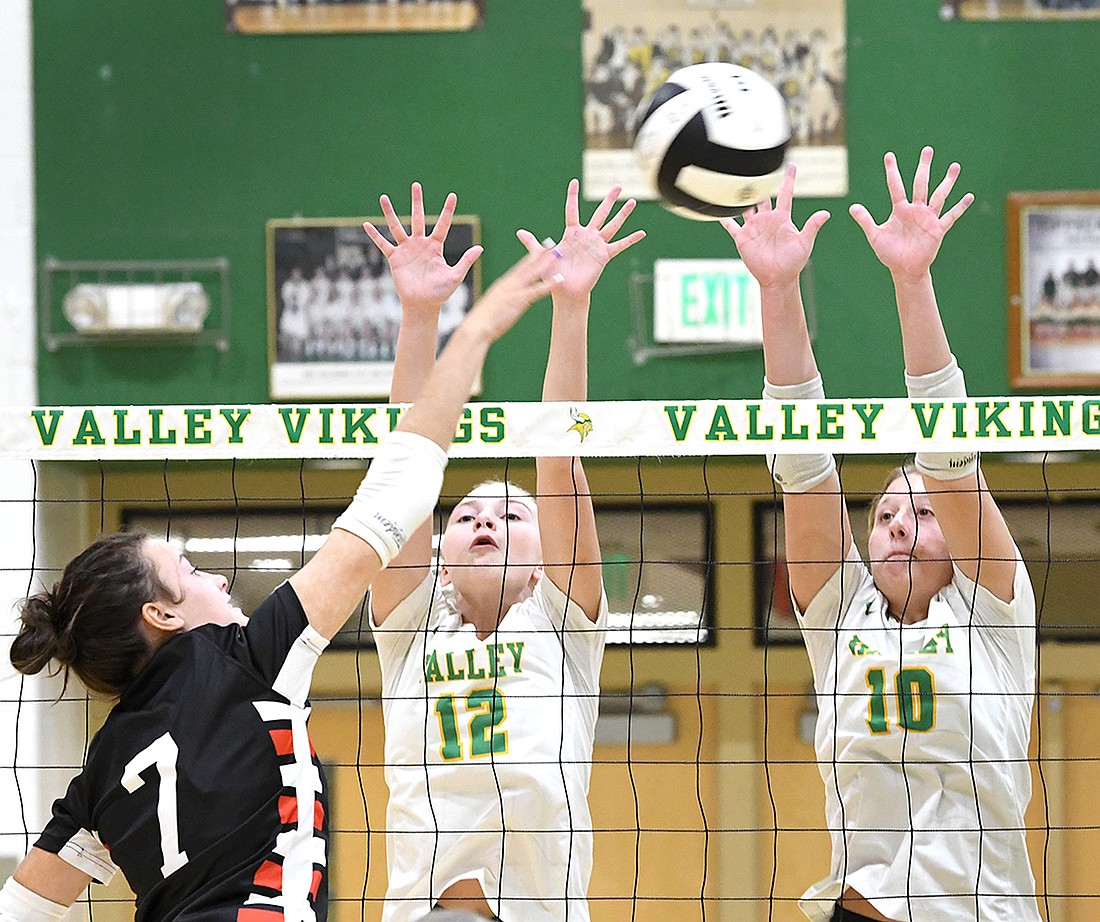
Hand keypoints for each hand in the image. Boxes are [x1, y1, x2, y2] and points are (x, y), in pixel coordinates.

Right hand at [363, 182, 482, 312]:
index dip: (448, 210)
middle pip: (418, 218)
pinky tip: (366, 224)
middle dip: (417, 202)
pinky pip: (383, 244)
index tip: (452, 195)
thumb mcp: (455, 275)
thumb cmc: (440, 292)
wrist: (423, 305)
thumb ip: (466, 261)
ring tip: (383, 197)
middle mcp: (420, 244)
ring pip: (397, 227)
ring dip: (390, 212)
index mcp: (435, 246)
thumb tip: (480, 248)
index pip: (443, 224)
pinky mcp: (395, 258)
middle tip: (416, 185)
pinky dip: (375, 235)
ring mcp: (407, 249)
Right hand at [462, 245, 562, 343]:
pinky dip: (549, 284)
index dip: (530, 257)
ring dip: (547, 263)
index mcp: (503, 284)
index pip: (519, 267)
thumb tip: (506, 302)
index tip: (538, 249)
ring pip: (534, 273)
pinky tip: (560, 279)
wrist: (476, 328)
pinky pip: (537, 290)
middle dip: (540, 253)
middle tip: (551, 243)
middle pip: (527, 265)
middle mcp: (509, 283)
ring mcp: (514, 290)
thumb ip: (502, 301)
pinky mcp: (519, 300)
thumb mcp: (493, 306)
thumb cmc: (483, 321)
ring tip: (559, 254)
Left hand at [516, 179, 644, 303]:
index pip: (572, 210)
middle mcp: (586, 236)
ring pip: (612, 225)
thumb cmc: (553, 274)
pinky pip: (619, 245)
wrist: (564, 291)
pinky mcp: (603, 256)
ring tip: (632, 202)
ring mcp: (596, 245)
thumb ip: (533, 243)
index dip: (572, 196)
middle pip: (600, 213)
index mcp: (571, 233)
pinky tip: (642, 233)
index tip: (574, 182)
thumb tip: (519, 232)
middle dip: (609, 200)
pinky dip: (630, 240)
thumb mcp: (541, 256)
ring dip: (622, 214)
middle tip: (618, 186)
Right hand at [720, 164, 828, 288]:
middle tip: (757, 168)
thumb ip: (812, 227)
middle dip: (759, 183)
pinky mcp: (743, 239)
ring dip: (741, 197)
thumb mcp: (805, 243)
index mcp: (782, 218)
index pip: (786, 194)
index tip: (790, 165)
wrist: (778, 278)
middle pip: (762, 197)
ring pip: (745, 207)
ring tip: (736, 183)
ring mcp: (754, 228)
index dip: (788, 179)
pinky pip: (731, 226)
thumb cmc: (794, 262)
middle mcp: (767, 220)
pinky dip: (724, 219)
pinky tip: (717, 211)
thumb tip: (826, 213)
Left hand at [850, 147, 973, 280]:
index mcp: (900, 209)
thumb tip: (852, 207)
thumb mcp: (875, 236)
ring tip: (955, 166)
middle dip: (924, 167)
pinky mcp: (937, 229)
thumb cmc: (889, 253)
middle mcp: (915, 210)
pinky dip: (959, 207)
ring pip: (939, 195)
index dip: (892, 171)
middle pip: (920, 184)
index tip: (889, 156)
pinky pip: (950, 216)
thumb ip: (865, 221)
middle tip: (927, 149)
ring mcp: (928, 218)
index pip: (895, 186)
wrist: (904, 269)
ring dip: (947, 181)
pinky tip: (969, 196)